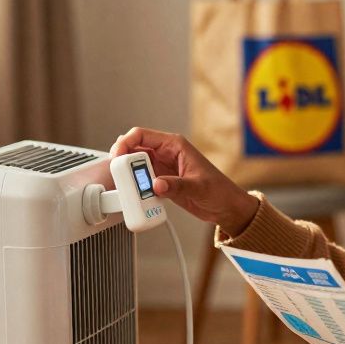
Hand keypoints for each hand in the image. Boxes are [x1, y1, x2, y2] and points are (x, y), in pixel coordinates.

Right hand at [109, 127, 258, 234]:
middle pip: (135, 150)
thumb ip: (176, 186)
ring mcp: (163, 168)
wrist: (226, 208)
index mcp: (175, 145)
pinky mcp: (162, 182)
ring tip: (128, 188)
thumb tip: (156, 185)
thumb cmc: (219, 191)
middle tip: (119, 175)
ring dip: (129, 176)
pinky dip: (136, 188)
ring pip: (136, 166)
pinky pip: (142, 182)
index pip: (142, 135)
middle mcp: (166, 154)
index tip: (117, 156)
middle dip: (123, 160)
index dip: (126, 142)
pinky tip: (137, 196)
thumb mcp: (198, 187)